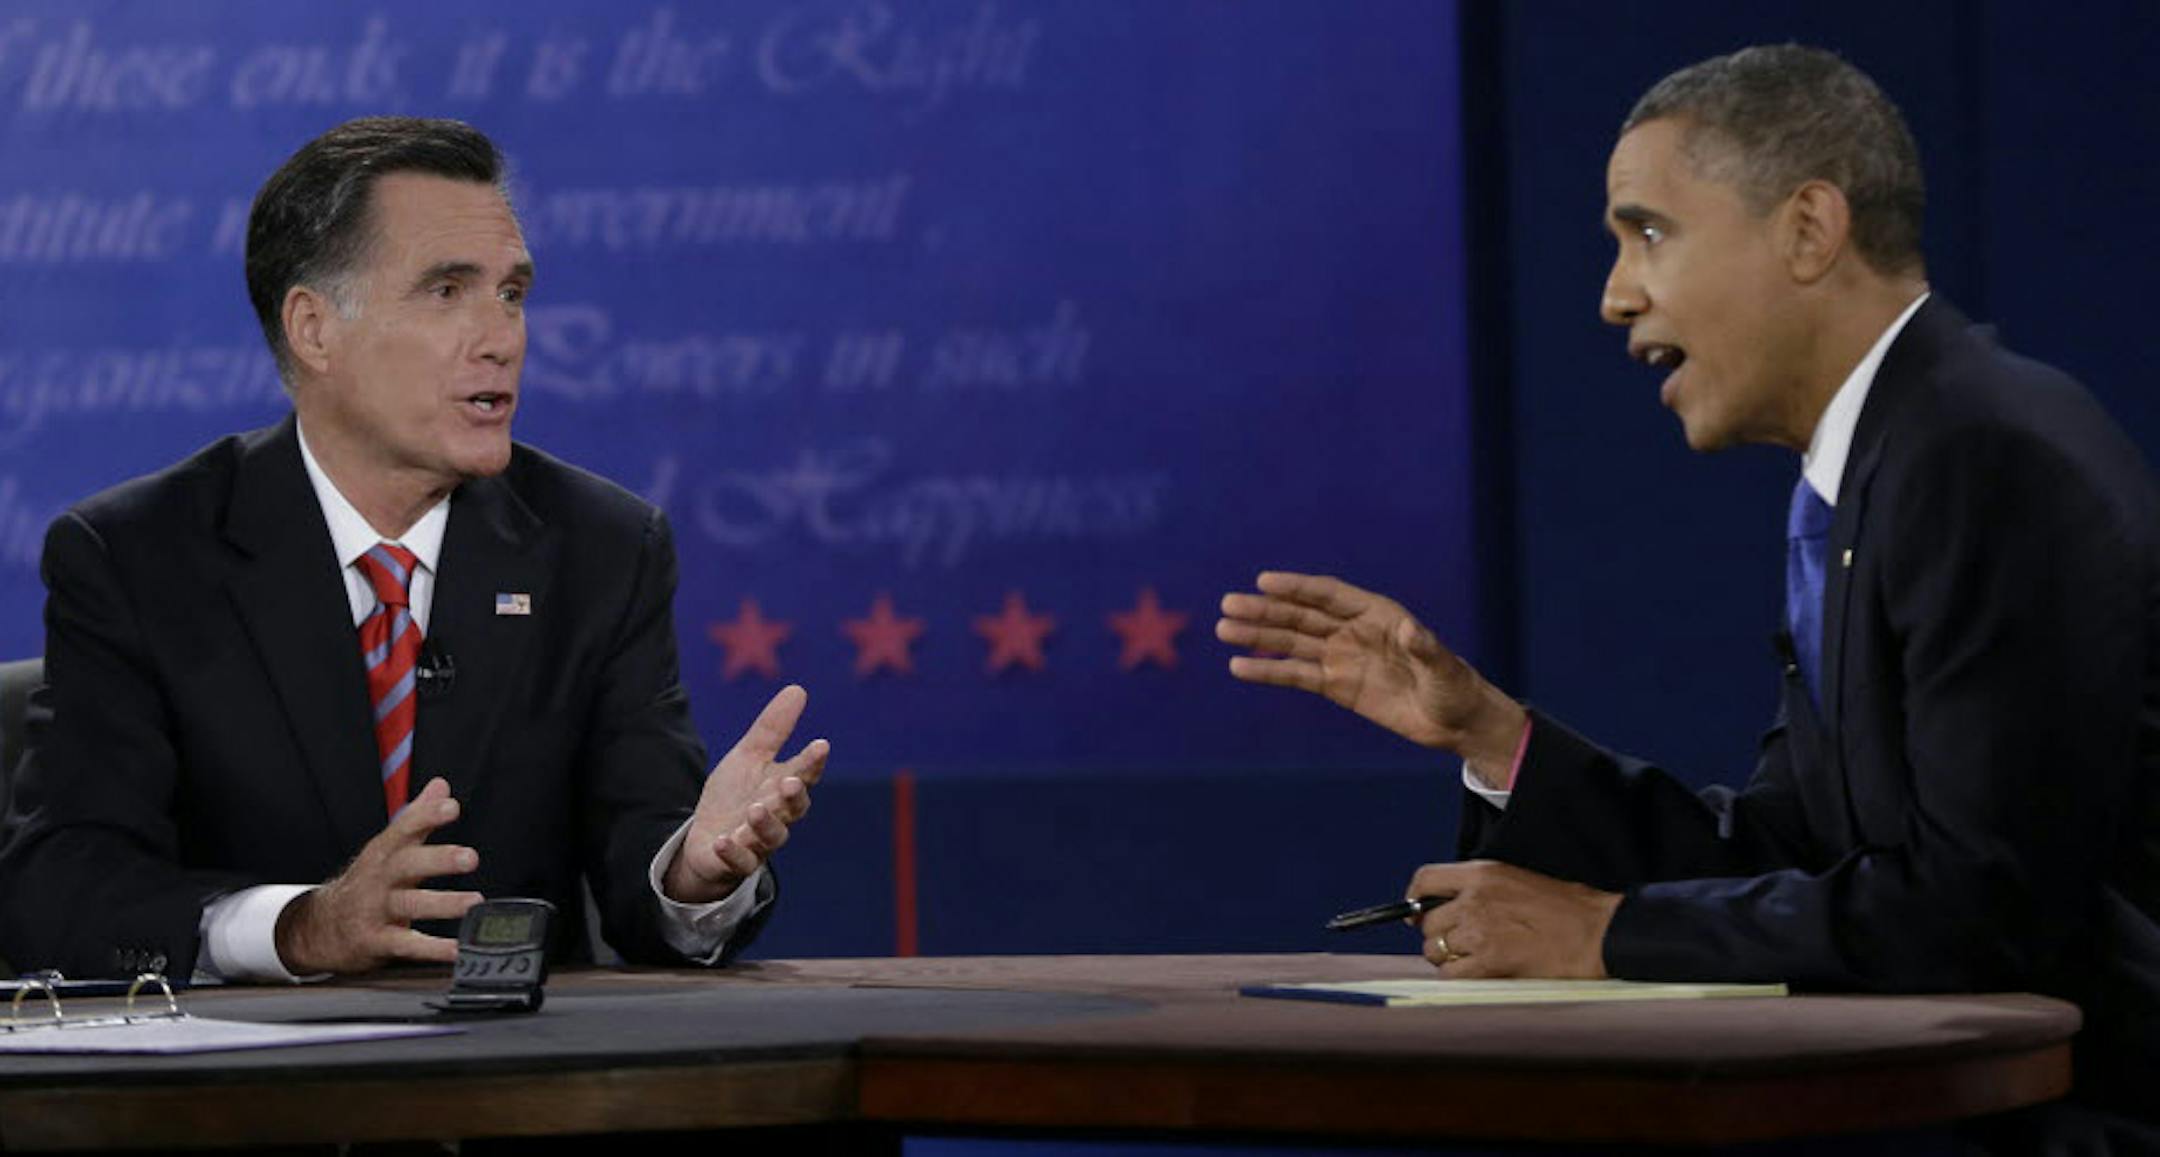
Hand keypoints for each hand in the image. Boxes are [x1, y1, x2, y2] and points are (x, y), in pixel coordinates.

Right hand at [274, 777, 483, 974]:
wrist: (319, 927)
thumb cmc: (366, 884)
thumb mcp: (388, 848)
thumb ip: (418, 818)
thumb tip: (441, 785)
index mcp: (383, 853)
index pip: (403, 828)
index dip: (426, 815)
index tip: (451, 807)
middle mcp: (379, 878)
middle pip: (407, 865)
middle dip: (439, 859)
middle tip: (470, 857)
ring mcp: (374, 910)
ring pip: (410, 904)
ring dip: (444, 904)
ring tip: (474, 903)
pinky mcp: (375, 941)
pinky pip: (407, 945)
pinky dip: (433, 949)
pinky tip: (457, 950)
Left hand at [663, 684, 828, 904]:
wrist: (708, 840)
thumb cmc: (736, 795)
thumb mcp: (749, 757)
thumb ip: (773, 729)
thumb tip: (798, 689)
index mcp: (783, 787)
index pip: (805, 774)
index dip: (813, 761)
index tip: (820, 745)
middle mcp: (778, 816)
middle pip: (793, 808)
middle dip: (793, 796)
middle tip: (790, 781)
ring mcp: (758, 842)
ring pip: (770, 837)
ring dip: (765, 823)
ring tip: (755, 808)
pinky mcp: (736, 862)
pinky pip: (739, 861)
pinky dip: (732, 852)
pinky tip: (723, 839)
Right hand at [1217, 571, 1526, 776]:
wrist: (1455, 722)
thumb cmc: (1454, 687)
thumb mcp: (1443, 668)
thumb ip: (1423, 648)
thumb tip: (1408, 630)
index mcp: (1377, 614)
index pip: (1328, 594)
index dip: (1296, 587)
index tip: (1264, 581)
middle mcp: (1353, 630)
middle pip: (1301, 616)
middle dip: (1265, 611)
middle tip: (1228, 605)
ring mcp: (1342, 657)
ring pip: (1292, 642)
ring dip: (1258, 636)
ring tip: (1223, 629)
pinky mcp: (1337, 686)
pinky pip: (1296, 675)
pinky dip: (1268, 671)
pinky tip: (1239, 666)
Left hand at [1410, 860, 1620, 978]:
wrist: (1596, 933)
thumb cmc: (1566, 909)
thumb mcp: (1516, 880)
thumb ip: (1480, 889)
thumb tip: (1448, 906)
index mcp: (1482, 874)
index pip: (1426, 878)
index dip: (1414, 897)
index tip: (1414, 911)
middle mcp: (1474, 900)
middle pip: (1427, 921)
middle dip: (1438, 935)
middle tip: (1460, 943)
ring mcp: (1479, 931)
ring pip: (1435, 950)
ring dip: (1448, 958)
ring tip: (1475, 958)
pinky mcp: (1488, 961)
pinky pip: (1451, 973)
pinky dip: (1459, 976)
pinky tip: (1480, 971)